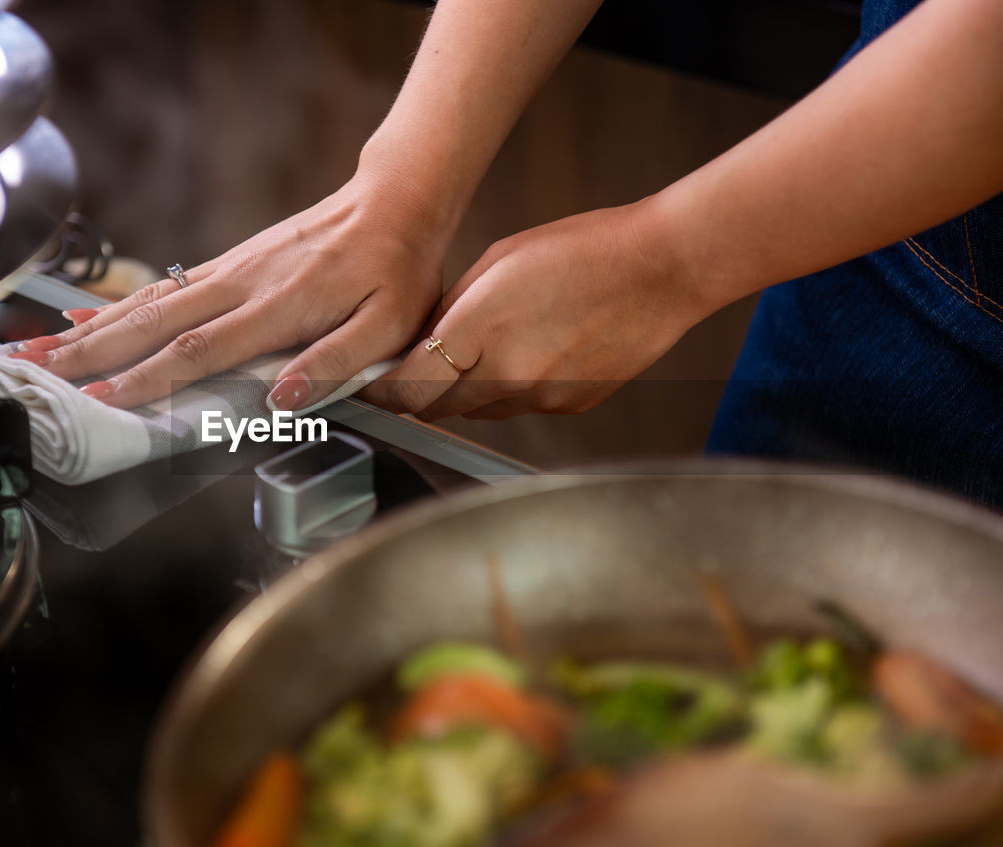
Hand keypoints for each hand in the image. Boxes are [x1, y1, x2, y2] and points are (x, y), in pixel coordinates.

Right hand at [10, 170, 448, 408]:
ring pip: (147, 302)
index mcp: (278, 307)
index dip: (147, 379)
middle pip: (152, 322)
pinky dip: (116, 304)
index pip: (200, 349)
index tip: (100, 400)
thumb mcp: (388, 327)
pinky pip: (162, 287)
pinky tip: (83, 315)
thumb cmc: (396, 272)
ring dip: (90, 328)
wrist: (392, 203)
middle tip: (37, 372)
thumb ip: (336, 363)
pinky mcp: (228, 264)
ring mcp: (229, 270)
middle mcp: (241, 285)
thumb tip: (280, 399)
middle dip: (91, 352)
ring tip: (38, 347)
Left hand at [362, 200, 709, 419]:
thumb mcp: (496, 263)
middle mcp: (507, 376)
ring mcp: (541, 398)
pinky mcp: (569, 406)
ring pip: (477, 411)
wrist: (661, 268)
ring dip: (466, 390)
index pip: (405, 388)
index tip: (369, 385)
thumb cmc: (580, 250)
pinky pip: (520, 407)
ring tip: (487, 346)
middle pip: (436, 408)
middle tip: (417, 365)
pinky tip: (533, 350)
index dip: (380, 391)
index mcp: (479, 331)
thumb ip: (450, 311)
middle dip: (419, 390)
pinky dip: (510, 389)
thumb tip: (418, 344)